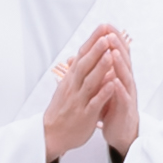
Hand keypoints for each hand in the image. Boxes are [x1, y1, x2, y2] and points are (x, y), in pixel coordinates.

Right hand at [44, 22, 132, 162]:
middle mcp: (73, 86)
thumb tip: (80, 55)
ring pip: (90, 81)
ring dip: (100, 67)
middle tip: (106, 34)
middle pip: (85, 64)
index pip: (82, 55)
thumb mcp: (67, 86)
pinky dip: (103, 93)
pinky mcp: (84, 115)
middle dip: (96, 49)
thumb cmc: (62, 110)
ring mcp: (79, 100)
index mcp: (71, 79)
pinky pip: (94, 102)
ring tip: (110, 54)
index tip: (102, 27)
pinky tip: (112, 84)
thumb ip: (76, 71)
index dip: (92, 41)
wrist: (51, 135)